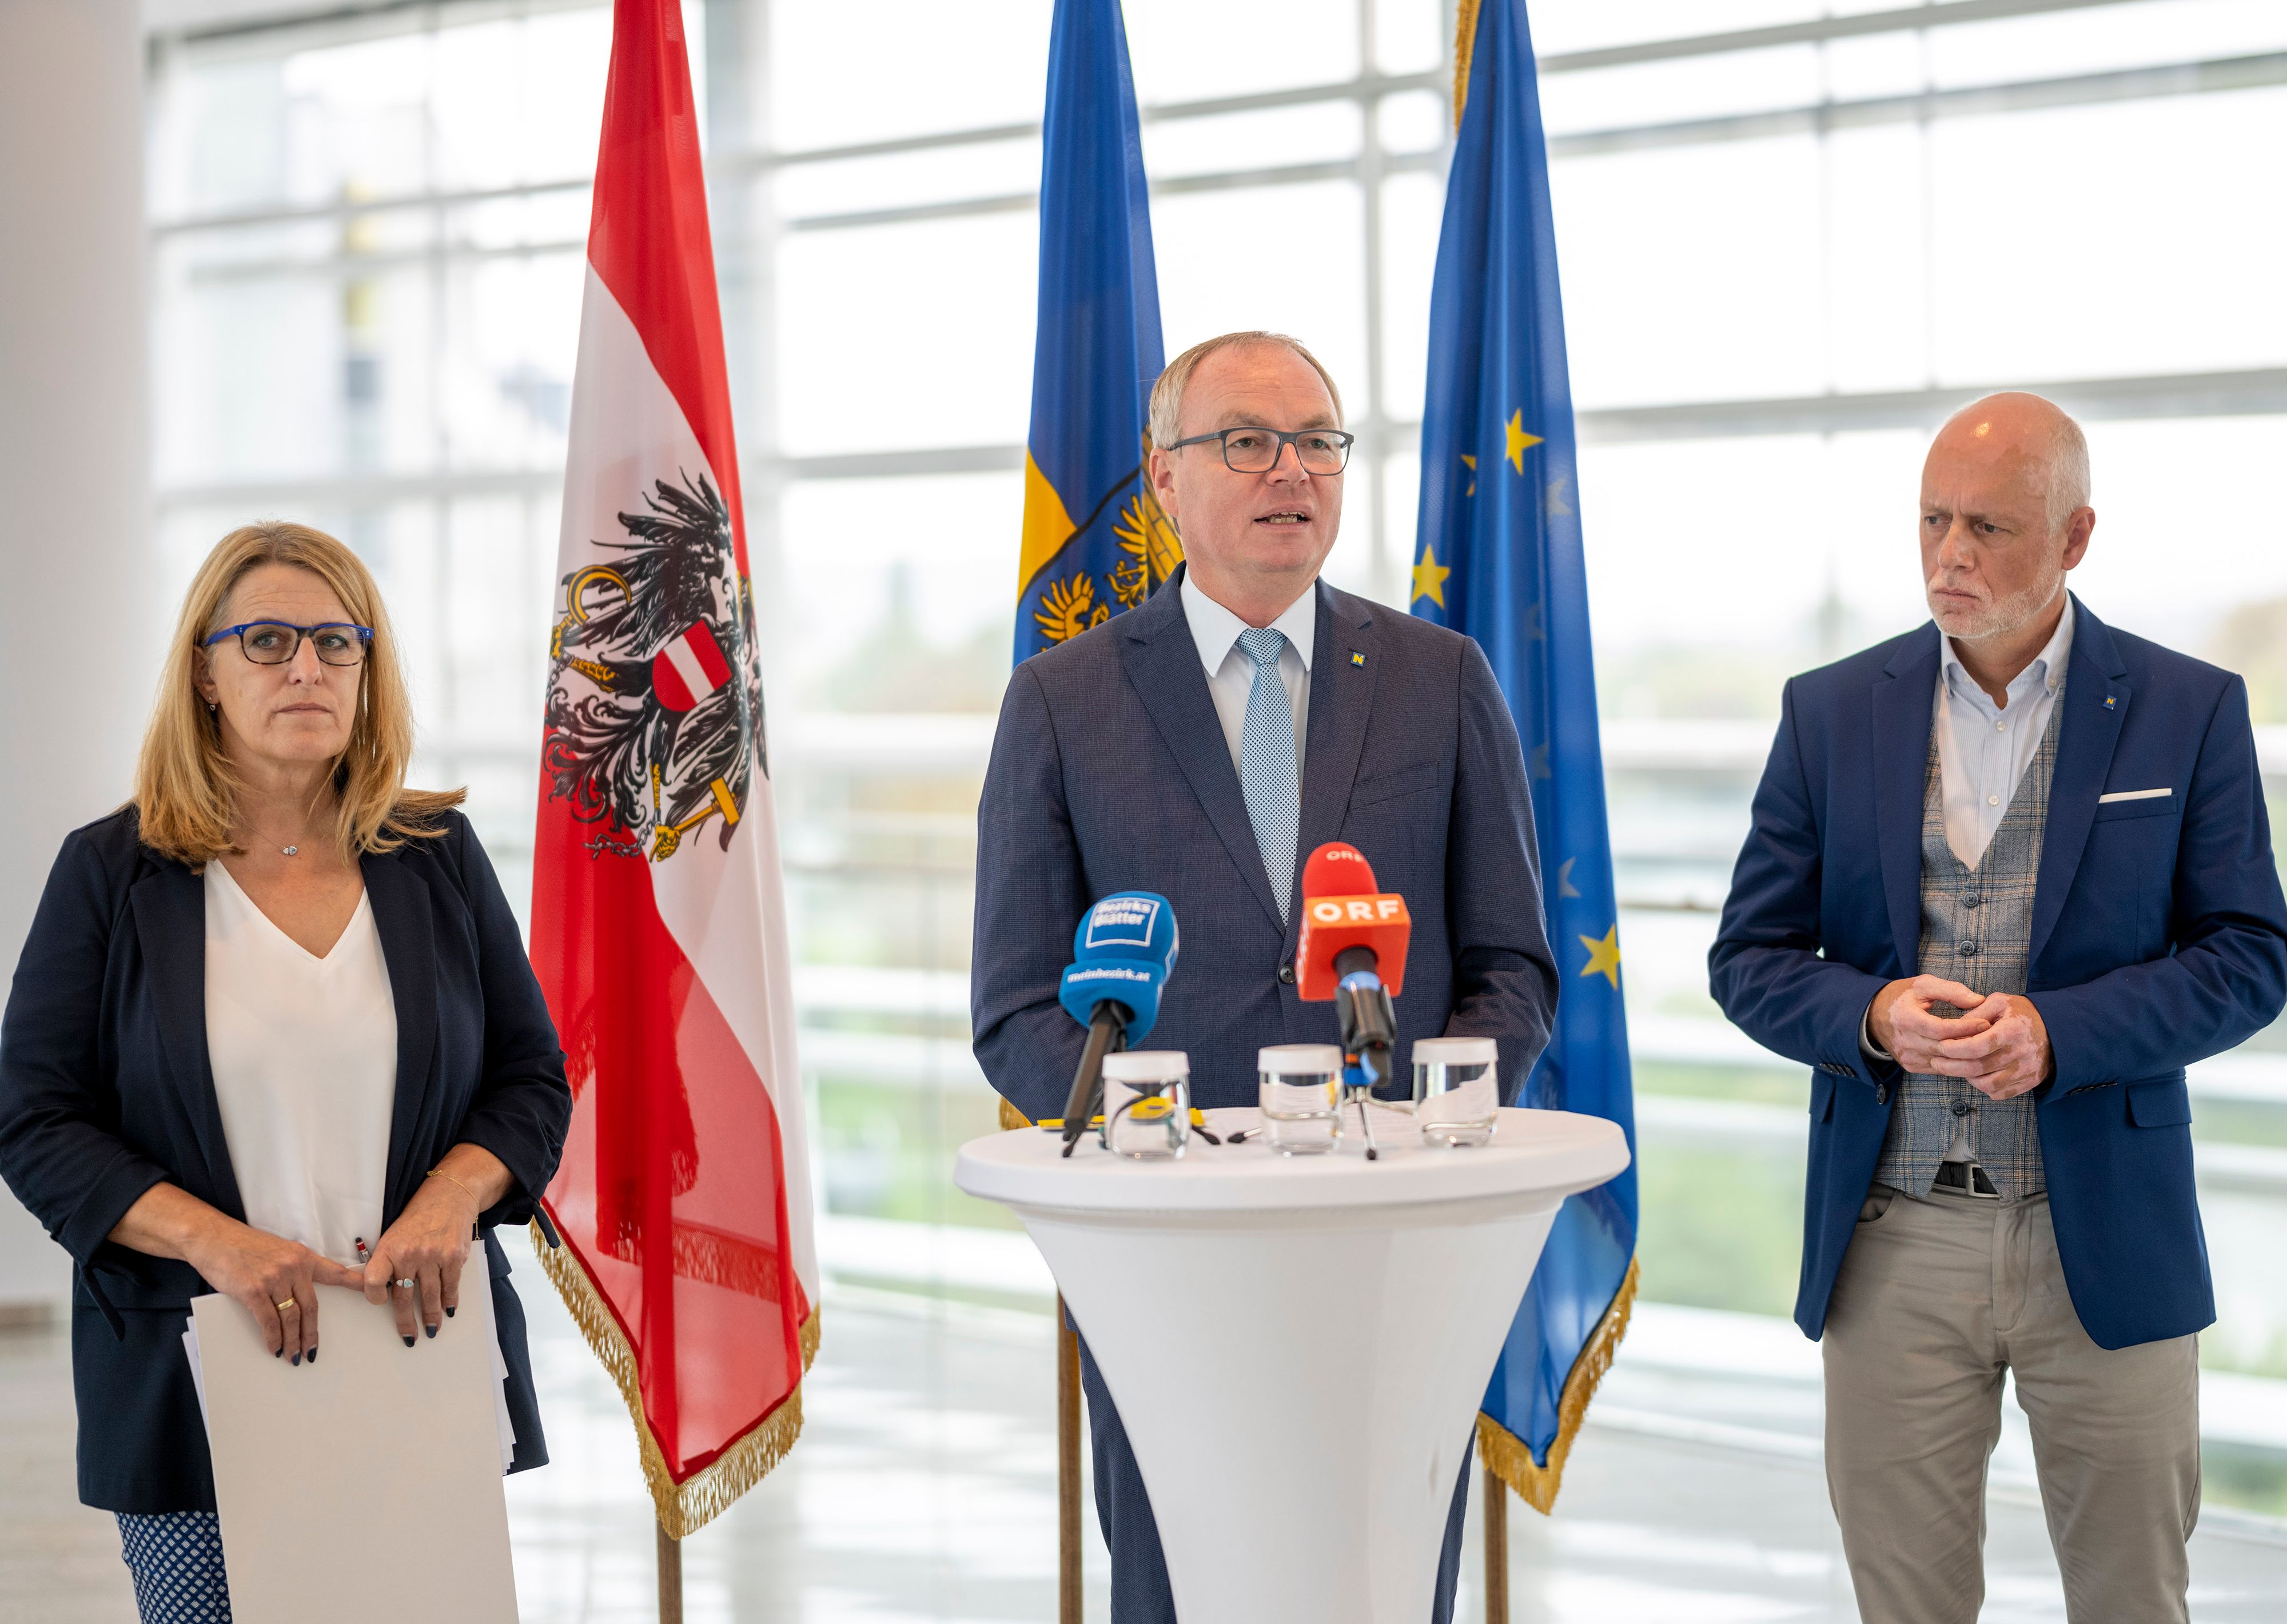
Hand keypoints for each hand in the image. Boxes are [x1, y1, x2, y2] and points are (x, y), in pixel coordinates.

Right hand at [183, 1218, 364, 1365]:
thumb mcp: (278, 1251)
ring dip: (292, 1341)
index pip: (336, 1273)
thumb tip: (299, 1297)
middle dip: (311, 1333)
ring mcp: (274, 1279)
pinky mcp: (253, 1290)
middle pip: (311, 1308)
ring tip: (293, 1356)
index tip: (375, 1293)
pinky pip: (269, 1322)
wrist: (214, 1238)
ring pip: (291, 1318)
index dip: (356, 1285)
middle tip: (312, 1351)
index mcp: (303, 1257)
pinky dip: (273, 1339)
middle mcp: (293, 1267)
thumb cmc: (244, 1246)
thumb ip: (293, 1269)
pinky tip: (274, 1348)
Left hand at [362, 1176, 479, 1345]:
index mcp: (388, 1249)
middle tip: (409, 1337)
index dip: (375, 1297)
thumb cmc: (416, 1220)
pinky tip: (448, 1310)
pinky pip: (451, 1286)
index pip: (374, 1281)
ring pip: (431, 1296)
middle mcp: (409, 1254)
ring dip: (431, 1316)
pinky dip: (450, 1301)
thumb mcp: (393, 1236)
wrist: (447, 1197)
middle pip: (404, 1297)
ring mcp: (433, 1256)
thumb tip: (387, 1294)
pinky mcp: (454, 1257)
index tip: (381, 1303)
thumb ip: (388, 1262)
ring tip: (432, 1329)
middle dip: (406, 1321)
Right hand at [1868, 975, 1994, 1070]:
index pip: (1941, 1029)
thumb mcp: (1923, 984)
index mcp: (1906, 1018)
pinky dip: (1955, 1062)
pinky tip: (1967, 1053)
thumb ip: (1950, 990)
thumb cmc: (1901, 997)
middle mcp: (1905, 1041)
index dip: (1966, 1027)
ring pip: (1945, 1062)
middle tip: (1992, 1035)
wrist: (1872, 1016)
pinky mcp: (1911, 1066)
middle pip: (1945, 1048)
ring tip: (1984, 1044)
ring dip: (1965, 1055)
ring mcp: (1907, 1057)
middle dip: (1971, 1042)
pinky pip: (1939, 1068)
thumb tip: (1977, 1000)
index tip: (1986, 1022)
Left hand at [1927, 992, 2051, 1100]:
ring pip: (1987, 1084)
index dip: (1954, 1049)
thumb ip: (1975, 1013)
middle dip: (1951, 1066)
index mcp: (2012, 1030)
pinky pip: (1999, 1093)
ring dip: (1966, 1077)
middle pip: (1978, 1068)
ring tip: (1956, 1066)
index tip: (1941, 1046)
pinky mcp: (2029, 1082)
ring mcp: (2027, 1071)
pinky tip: (1976, 1075)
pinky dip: (1984, 1087)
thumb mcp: (2000, 1002)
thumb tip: (1952, 1028)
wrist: (2058, 1030)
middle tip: (1937, 1061)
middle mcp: (2021, 1054)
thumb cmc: (2023, 1013)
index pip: (1977, 1046)